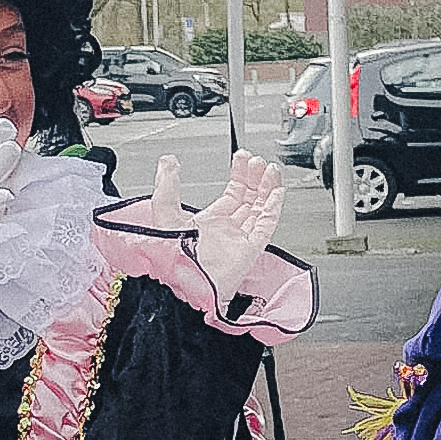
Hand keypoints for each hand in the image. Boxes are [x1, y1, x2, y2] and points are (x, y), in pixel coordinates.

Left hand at [148, 150, 284, 308]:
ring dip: (267, 188)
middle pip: (249, 199)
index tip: (242, 158)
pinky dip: (273, 208)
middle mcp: (226, 230)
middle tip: (259, 160)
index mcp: (208, 222)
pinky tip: (277, 191)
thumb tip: (168, 163)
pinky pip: (266, 225)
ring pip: (260, 209)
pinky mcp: (249, 250)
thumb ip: (166, 186)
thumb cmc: (169, 257)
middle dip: (256, 178)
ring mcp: (239, 240)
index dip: (239, 175)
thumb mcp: (163, 213)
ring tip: (271, 169)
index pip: (232, 194)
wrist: (179, 281)